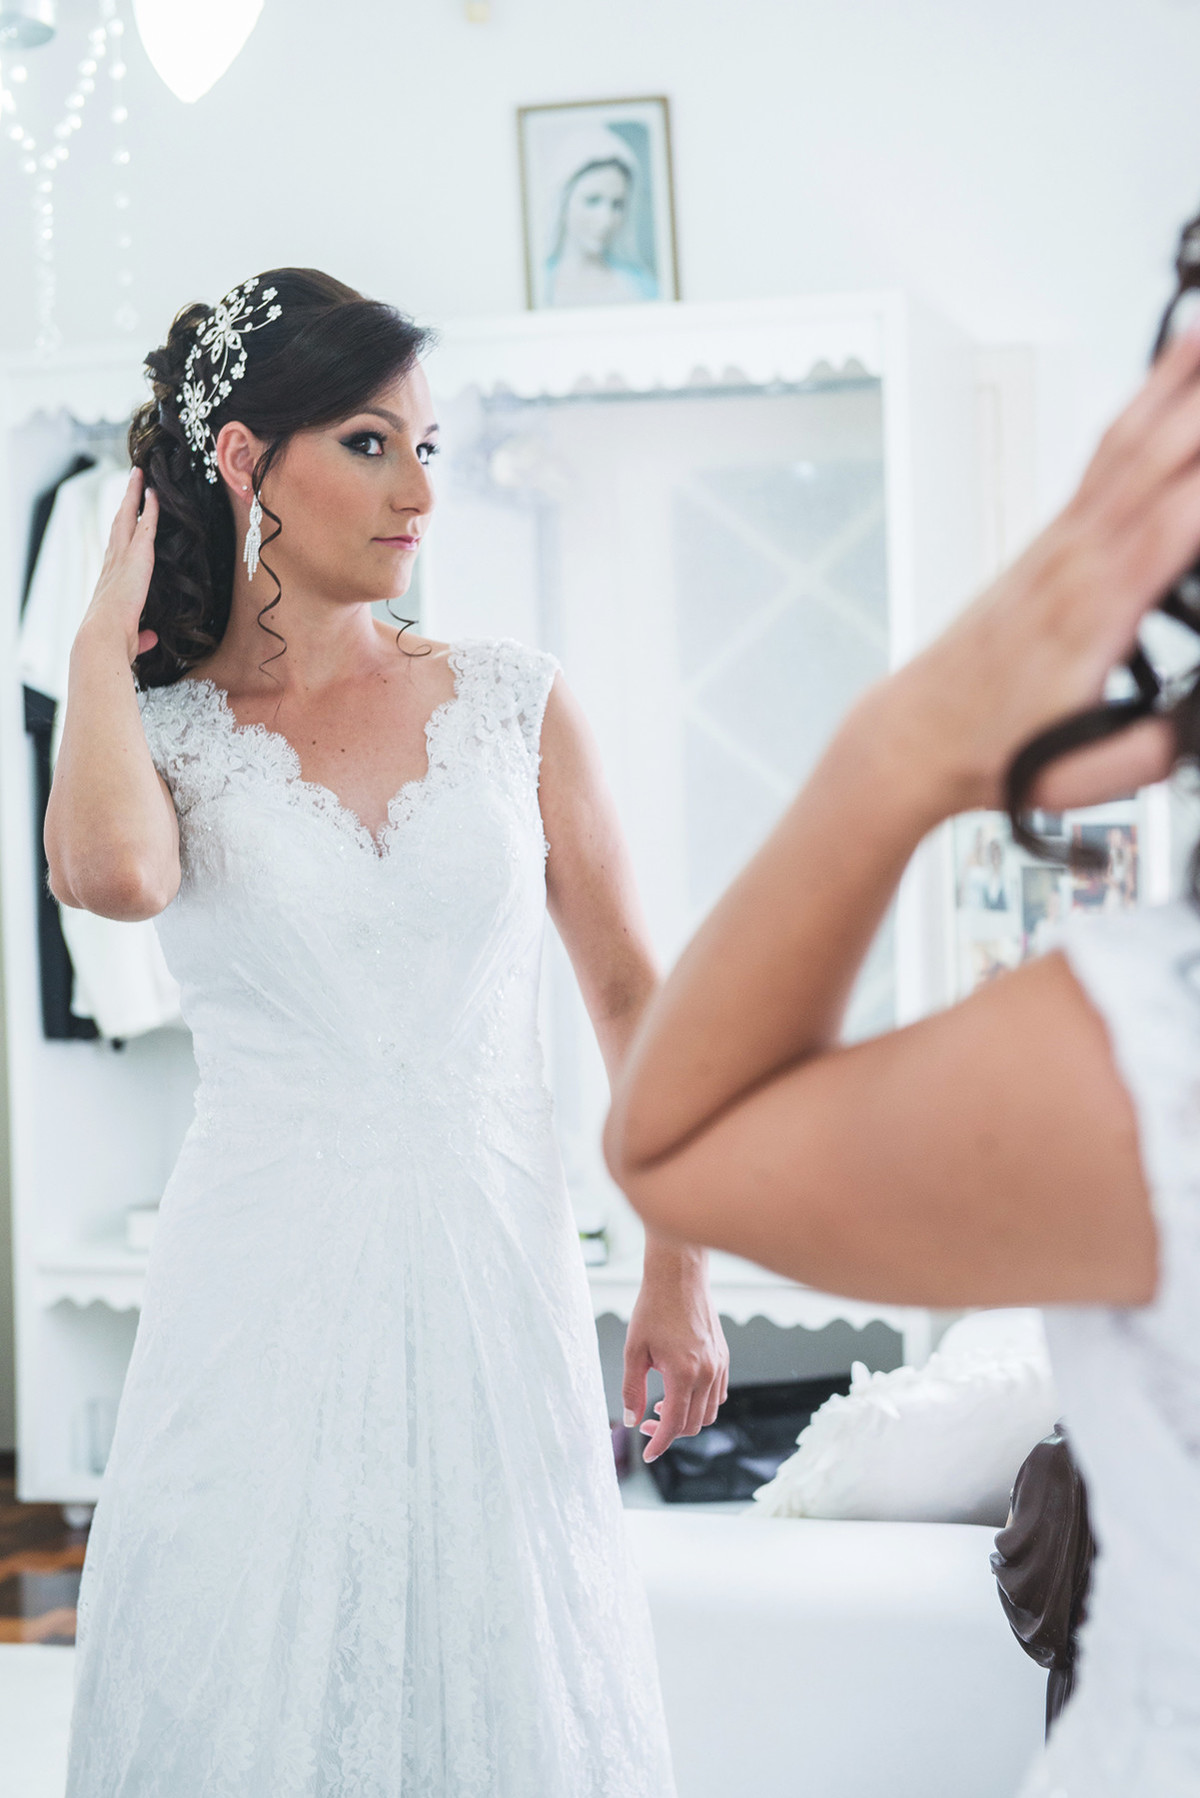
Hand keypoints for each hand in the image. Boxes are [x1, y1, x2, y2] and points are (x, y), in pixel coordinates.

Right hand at [77, 467, 159, 666]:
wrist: (103, 638)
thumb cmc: (114, 642)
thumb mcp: (132, 637)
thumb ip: (142, 634)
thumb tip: (149, 637)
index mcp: (110, 580)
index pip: (116, 548)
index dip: (121, 531)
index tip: (125, 515)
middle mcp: (112, 563)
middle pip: (118, 523)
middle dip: (125, 501)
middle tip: (132, 479)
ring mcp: (121, 558)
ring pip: (127, 517)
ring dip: (133, 494)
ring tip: (139, 475)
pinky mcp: (136, 557)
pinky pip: (145, 526)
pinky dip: (150, 508)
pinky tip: (155, 494)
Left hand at [622, 1240, 728, 1462]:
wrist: (678, 1277)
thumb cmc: (652, 1309)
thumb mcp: (633, 1350)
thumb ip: (632, 1389)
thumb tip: (631, 1420)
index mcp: (683, 1374)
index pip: (674, 1425)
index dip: (659, 1444)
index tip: (648, 1454)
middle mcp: (707, 1373)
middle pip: (694, 1425)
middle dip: (669, 1432)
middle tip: (646, 1422)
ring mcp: (720, 1366)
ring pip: (710, 1413)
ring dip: (687, 1419)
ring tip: (662, 1405)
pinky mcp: (724, 1357)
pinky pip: (719, 1395)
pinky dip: (701, 1403)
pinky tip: (680, 1392)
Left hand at [876, 317, 1199, 820]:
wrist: (917, 735)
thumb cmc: (992, 748)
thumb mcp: (1079, 776)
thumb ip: (1152, 750)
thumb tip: (1194, 728)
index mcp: (1094, 614)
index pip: (1177, 525)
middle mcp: (1079, 561)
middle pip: (1160, 457)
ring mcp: (1063, 541)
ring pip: (1133, 438)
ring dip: (1183, 377)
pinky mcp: (1052, 537)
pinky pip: (1107, 451)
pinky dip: (1146, 398)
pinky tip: (1169, 364)